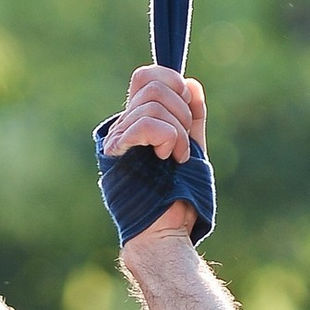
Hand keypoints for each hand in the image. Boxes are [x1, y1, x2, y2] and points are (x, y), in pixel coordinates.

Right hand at [101, 66, 209, 246]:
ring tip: (177, 158)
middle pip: (151, 84)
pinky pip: (147, 123)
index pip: (146, 76)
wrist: (166, 234)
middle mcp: (122, 127)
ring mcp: (117, 140)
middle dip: (181, 111)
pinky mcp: (117, 153)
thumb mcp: (191, 149)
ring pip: (152, 102)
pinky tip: (168, 159)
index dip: (172, 82)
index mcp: (136, 123)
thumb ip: (192, 118)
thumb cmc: (177, 200)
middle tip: (183, 145)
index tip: (187, 111)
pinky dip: (168, 137)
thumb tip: (190, 83)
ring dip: (177, 131)